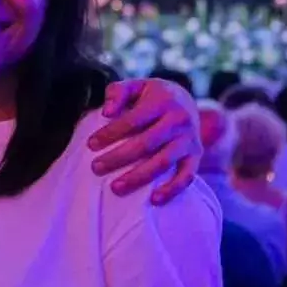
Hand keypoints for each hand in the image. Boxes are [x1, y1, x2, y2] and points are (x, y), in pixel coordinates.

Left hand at [86, 78, 200, 204]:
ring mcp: (190, 140)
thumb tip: (106, 112)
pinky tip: (153, 200)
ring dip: (138, 177)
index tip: (90, 144)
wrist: (186, 101)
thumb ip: (117, 92)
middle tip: (95, 168)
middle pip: (146, 143)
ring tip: (115, 187)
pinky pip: (187, 176)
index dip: (111, 133)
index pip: (134, 119)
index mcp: (164, 100)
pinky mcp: (196, 156)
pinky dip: (172, 189)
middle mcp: (180, 120)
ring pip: (163, 162)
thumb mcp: (136, 86)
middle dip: (118, 157)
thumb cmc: (152, 96)